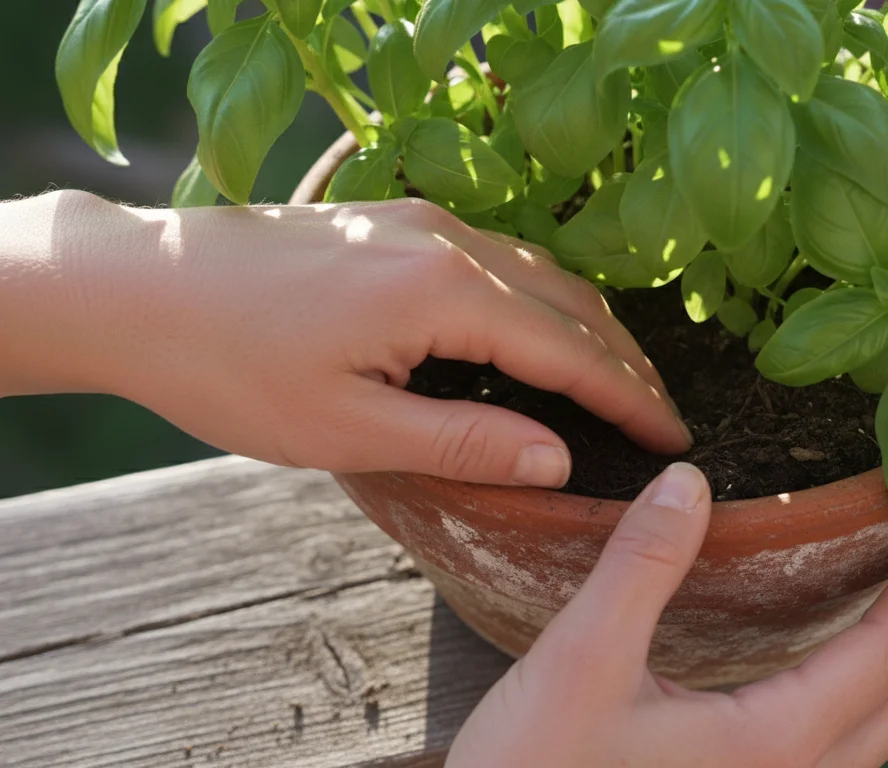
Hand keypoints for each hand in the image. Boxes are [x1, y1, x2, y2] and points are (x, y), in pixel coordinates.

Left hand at [0, 192, 689, 484]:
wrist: (137, 288)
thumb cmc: (229, 368)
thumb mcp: (347, 428)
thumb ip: (464, 440)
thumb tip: (560, 458)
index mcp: (443, 291)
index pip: (570, 350)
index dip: (629, 398)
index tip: (674, 434)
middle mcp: (447, 240)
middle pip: (571, 301)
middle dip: (625, 361)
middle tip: (662, 415)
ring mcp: (420, 220)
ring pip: (541, 273)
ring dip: (589, 327)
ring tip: (620, 381)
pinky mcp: (396, 221)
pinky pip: (500, 258)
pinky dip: (543, 301)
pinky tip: (543, 335)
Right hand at [448, 462, 887, 767]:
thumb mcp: (580, 661)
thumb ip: (641, 567)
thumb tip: (687, 483)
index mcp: (770, 743)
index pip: (884, 654)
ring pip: (865, 742)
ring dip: (887, 672)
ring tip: (876, 606)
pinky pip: (824, 762)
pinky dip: (844, 706)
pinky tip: (798, 676)